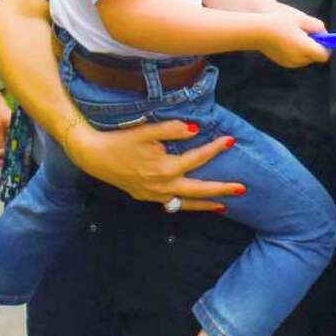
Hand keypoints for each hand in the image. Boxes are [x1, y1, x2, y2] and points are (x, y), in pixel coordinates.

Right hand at [61, 117, 243, 210]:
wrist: (92, 155)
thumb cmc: (120, 140)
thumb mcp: (147, 131)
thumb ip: (172, 129)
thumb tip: (195, 129)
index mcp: (165, 168)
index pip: (198, 158)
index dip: (215, 149)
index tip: (230, 141)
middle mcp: (162, 186)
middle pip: (198, 190)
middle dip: (221, 190)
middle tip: (242, 188)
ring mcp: (153, 195)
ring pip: (185, 203)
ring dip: (205, 204)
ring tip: (223, 206)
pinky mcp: (145, 197)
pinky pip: (171, 205)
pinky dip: (185, 205)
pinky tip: (192, 203)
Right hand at [257, 10, 329, 67]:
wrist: (256, 31)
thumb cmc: (280, 22)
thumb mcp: (302, 19)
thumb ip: (318, 27)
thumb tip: (325, 35)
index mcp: (305, 48)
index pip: (324, 55)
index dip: (327, 46)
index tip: (323, 38)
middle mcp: (299, 59)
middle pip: (315, 57)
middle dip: (316, 46)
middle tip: (308, 34)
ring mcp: (290, 63)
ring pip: (306, 58)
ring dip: (306, 49)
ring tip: (296, 35)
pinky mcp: (283, 63)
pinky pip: (297, 59)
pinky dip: (297, 52)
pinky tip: (288, 40)